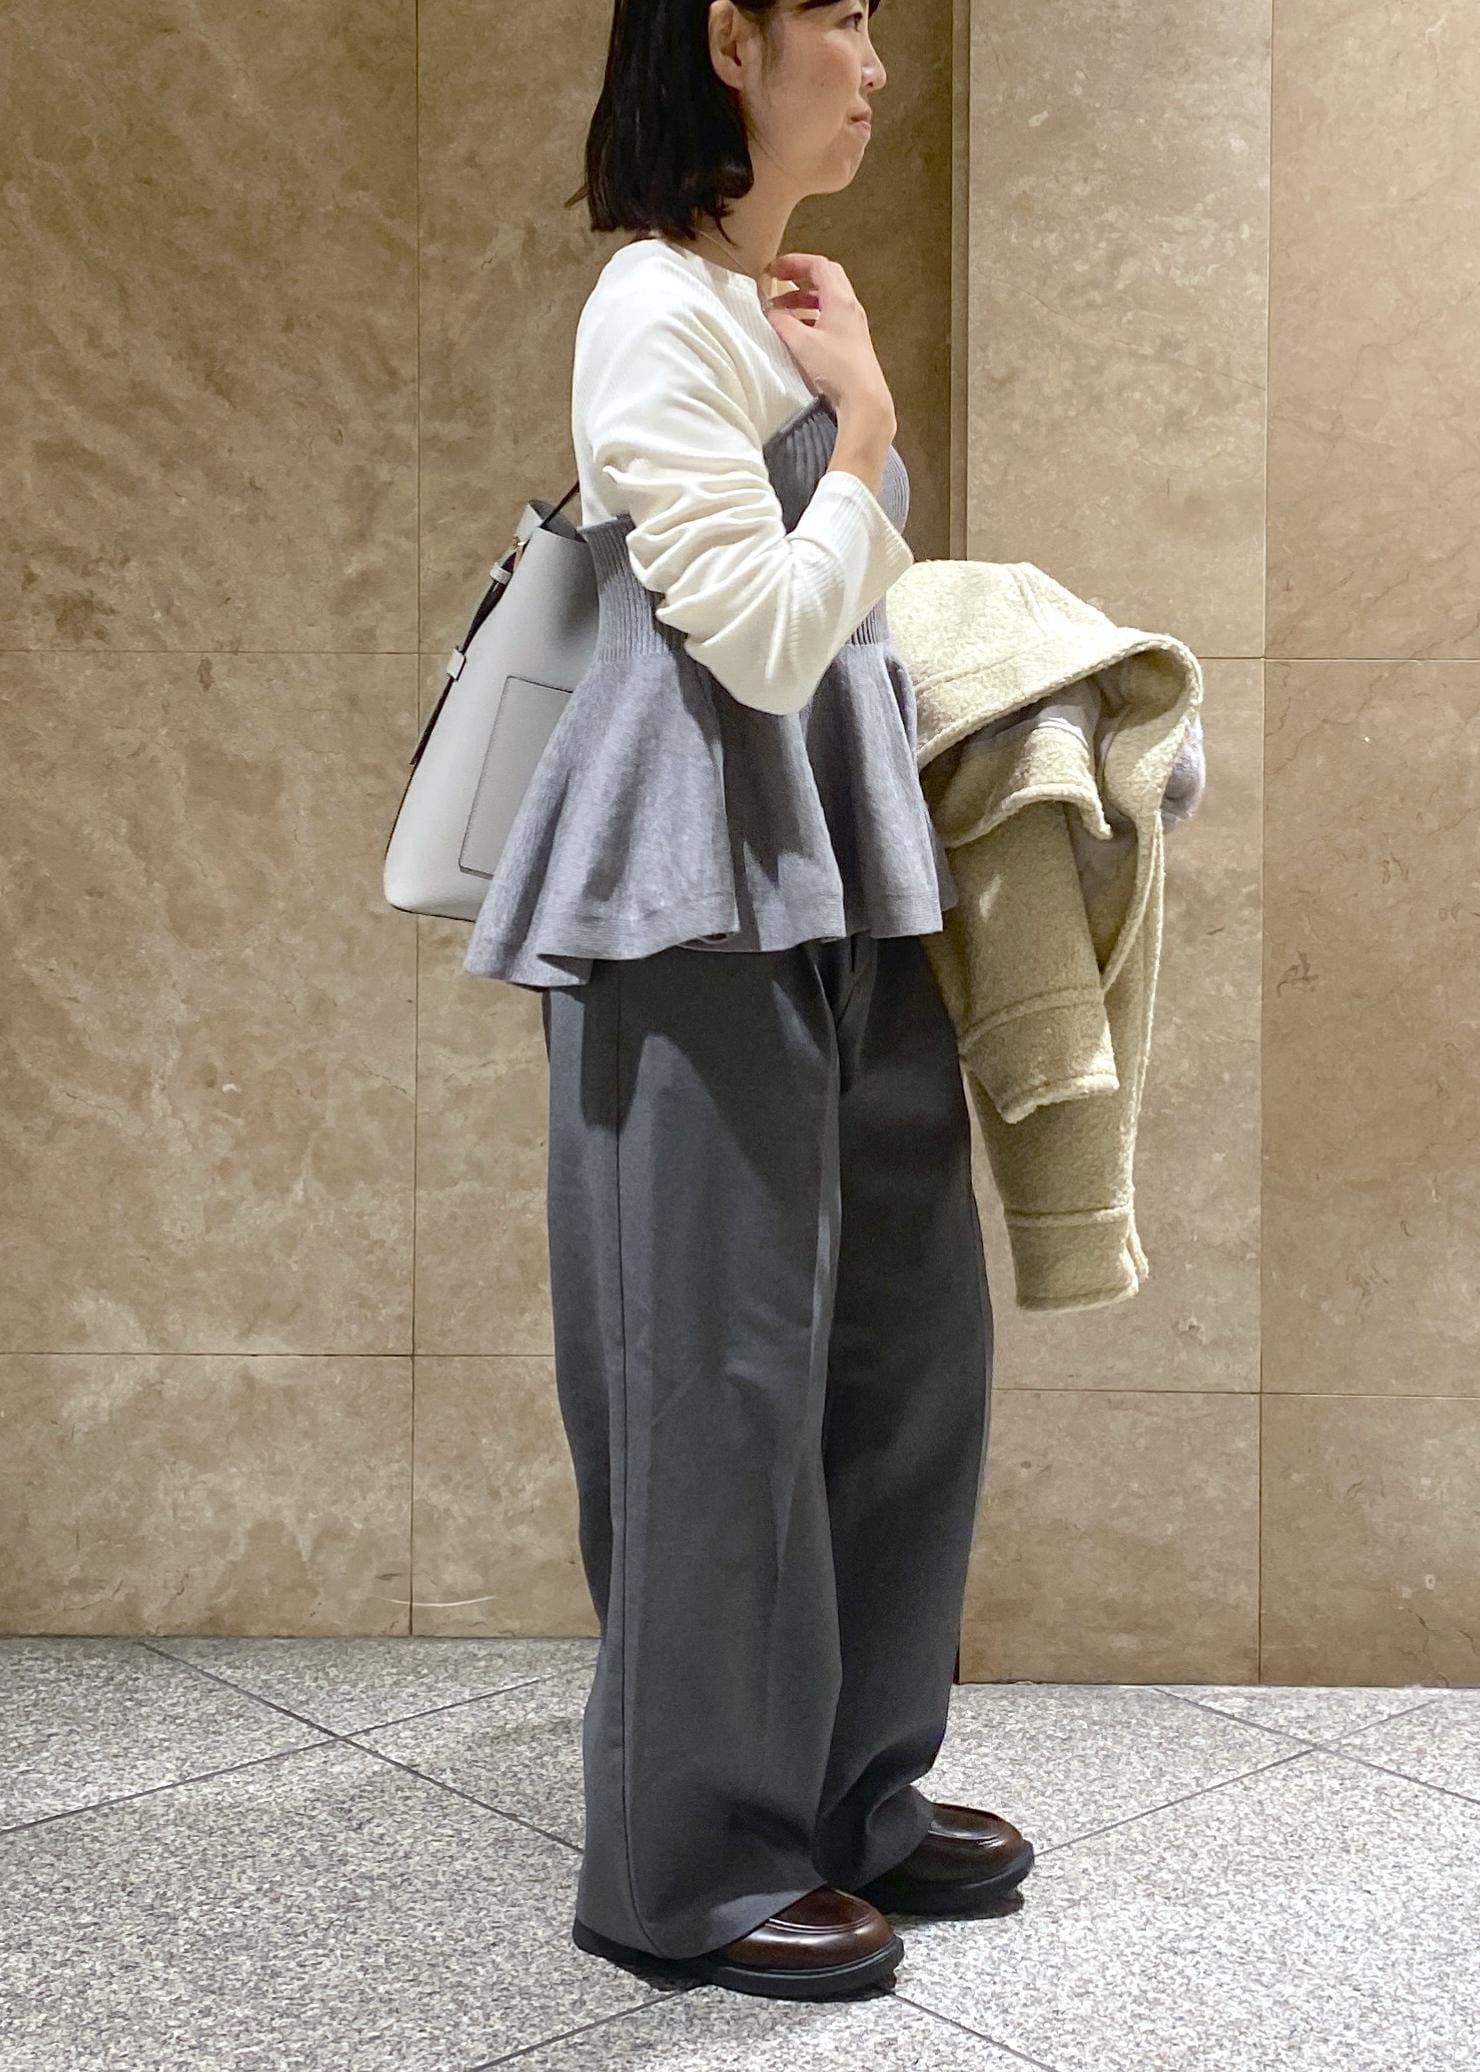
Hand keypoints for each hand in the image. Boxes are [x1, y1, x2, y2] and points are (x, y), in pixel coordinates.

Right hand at [762, 252, 895, 423]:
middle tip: (778, 282)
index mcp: (840, 299)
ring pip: (826, 299)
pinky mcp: (851, 341)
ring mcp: (852, 324)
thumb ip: (782, 323)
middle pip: (825, 277)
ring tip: (780, 310)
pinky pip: (829, 317)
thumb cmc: (836, 368)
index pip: (818, 265)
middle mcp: (849, 306)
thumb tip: (770, 312)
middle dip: (799, 276)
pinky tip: (796, 330)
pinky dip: (811, 316)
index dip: (793, 262)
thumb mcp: (802, 343)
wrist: (864, 398)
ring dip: (802, 299)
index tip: (773, 270)